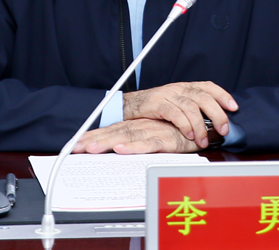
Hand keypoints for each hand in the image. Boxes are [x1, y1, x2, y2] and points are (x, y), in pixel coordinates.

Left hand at [73, 119, 197, 154]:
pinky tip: (122, 149)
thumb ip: (136, 143)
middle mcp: (143, 127)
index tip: (75, 144)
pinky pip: (149, 144)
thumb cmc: (177, 132)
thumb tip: (116, 151)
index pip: (111, 130)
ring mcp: (153, 132)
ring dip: (108, 142)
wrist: (203, 128)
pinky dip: (135, 146)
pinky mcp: (167, 140)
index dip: (93, 136)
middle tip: (76, 148)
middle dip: (94, 140)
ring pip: (127, 137)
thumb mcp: (154, 137)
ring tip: (93, 148)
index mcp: (137, 126)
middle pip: (114, 133)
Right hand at [123, 81, 236, 147]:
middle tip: (223, 130)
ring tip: (203, 140)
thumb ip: (194, 108)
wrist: (130, 105)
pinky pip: (175, 113)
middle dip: (217, 114)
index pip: (209, 86)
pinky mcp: (157, 103)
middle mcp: (179, 88)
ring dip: (200, 125)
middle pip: (204, 97)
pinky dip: (184, 125)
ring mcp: (168, 95)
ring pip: (191, 107)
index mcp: (186, 87)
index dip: (223, 95)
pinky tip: (188, 135)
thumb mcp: (177, 103)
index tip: (234, 107)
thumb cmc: (156, 107)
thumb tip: (216, 121)